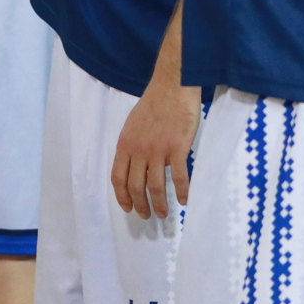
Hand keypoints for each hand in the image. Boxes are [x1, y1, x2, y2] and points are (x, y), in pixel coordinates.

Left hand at [111, 73, 198, 217]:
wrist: (172, 87)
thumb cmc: (154, 104)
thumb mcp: (133, 125)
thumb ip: (133, 146)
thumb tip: (136, 166)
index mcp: (125, 144)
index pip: (118, 177)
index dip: (122, 196)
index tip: (128, 208)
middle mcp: (139, 150)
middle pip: (136, 186)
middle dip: (140, 205)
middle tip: (147, 216)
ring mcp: (158, 150)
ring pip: (156, 186)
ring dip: (160, 204)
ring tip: (164, 214)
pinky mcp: (177, 149)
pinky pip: (179, 177)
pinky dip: (183, 192)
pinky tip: (185, 200)